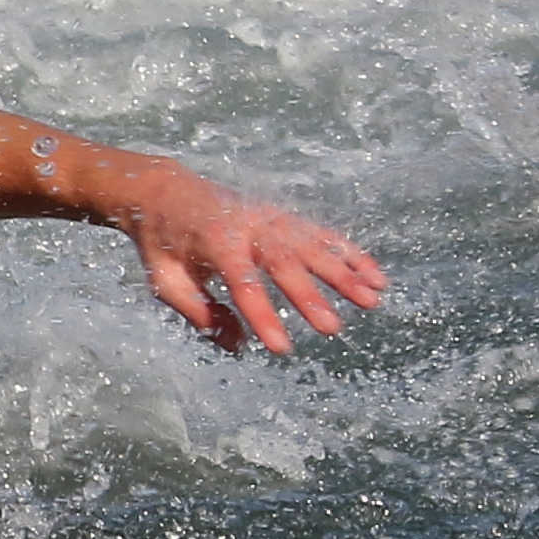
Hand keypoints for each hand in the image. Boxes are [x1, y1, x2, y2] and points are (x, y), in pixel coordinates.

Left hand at [115, 167, 385, 355]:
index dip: (263, 316)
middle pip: (284, 262)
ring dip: (345, 272)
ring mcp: (270, 217)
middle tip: (332, 329)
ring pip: (313, 245)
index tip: (281, 348)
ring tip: (373, 300)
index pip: (242, 283)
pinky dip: (350, 253)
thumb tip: (238, 347)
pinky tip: (375, 276)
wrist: (164, 191)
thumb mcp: (165, 279)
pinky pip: (322, 234)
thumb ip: (198, 312)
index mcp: (213, 242)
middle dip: (310, 296)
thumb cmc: (163, 242)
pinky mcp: (284, 216)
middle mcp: (247, 225)